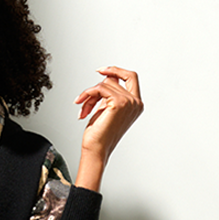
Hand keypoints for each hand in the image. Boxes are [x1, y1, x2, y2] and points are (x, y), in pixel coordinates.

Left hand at [74, 66, 142, 191]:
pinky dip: (88, 95)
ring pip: (105, 84)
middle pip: (114, 80)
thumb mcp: (107, 107)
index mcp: (136, 104)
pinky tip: (83, 108)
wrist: (96, 149)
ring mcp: (129, 102)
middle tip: (89, 87)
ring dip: (90, 95)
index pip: (131, 77)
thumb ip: (110, 92)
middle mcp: (135, 103)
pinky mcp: (119, 103)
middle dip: (98, 85)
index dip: (117, 70)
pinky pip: (99, 88)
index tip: (102, 71)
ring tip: (84, 109)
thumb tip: (108, 76)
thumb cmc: (100, 133)